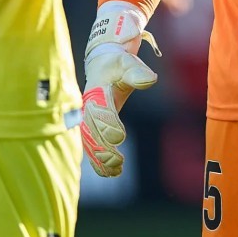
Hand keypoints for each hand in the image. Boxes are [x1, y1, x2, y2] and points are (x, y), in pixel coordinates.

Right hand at [80, 3, 158, 176]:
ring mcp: (87, 118)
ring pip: (89, 142)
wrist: (101, 65)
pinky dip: (98, 161)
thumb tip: (151, 79)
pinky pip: (91, 147)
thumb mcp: (127, 63)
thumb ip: (137, 72)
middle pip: (92, 131)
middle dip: (103, 147)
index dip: (108, 124)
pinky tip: (112, 173)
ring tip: (116, 170)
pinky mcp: (90, 127)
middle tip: (119, 160)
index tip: (120, 138)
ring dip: (100, 158)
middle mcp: (88, 107)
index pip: (99, 111)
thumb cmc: (117, 65)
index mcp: (96, 91)